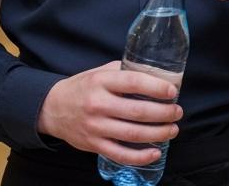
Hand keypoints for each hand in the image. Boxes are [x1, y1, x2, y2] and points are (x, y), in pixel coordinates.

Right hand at [36, 61, 182, 164]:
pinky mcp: (93, 144)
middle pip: (138, 111)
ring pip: (133, 134)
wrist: (52, 109)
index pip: (134, 82)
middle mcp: (98, 104)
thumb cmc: (81, 88)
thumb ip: (124, 72)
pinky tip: (155, 152)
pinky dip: (140, 156)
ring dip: (158, 133)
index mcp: (101, 81)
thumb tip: (155, 74)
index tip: (172, 91)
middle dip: (164, 113)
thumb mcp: (99, 72)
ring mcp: (95, 126)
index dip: (156, 87)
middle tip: (177, 112)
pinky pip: (120, 154)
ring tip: (172, 130)